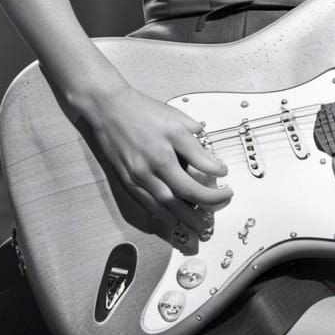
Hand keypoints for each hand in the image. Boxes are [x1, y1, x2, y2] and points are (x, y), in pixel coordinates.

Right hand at [86, 85, 231, 231]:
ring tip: (202, 224)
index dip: (217, 171)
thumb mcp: (174, 115)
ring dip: (188, 218)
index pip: (202, 161)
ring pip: (168, 203)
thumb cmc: (143, 110)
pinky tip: (176, 222)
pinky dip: (165, 216)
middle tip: (222, 203)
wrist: (109, 109)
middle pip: (187, 189)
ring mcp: (142, 173)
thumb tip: (207, 150)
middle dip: (209, 201)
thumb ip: (193, 132)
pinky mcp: (129, 181)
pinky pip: (150, 204)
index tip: (225, 174)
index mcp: (172, 137)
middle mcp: (158, 158)